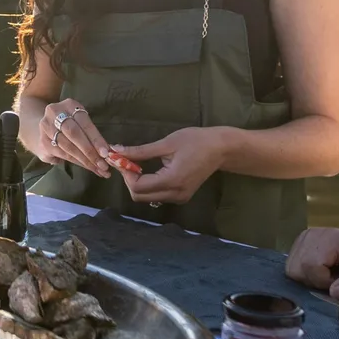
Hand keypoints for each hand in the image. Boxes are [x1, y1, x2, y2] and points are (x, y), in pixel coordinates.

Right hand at [35, 99, 111, 175]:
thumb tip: (110, 152)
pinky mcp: (43, 143)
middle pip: (74, 133)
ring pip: (68, 146)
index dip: (95, 138)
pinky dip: (76, 162)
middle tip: (103, 164)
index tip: (106, 153)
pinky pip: (62, 154)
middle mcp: (55, 113)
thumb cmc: (71, 124)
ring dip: (85, 160)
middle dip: (90, 151)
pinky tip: (86, 166)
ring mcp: (46, 128)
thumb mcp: (81, 122)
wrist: (46, 127)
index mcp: (69, 105)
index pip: (84, 122)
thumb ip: (93, 134)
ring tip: (98, 169)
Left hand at [112, 126, 232, 204]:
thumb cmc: (196, 141)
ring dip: (136, 183)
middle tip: (126, 161)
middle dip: (128, 179)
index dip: (125, 173)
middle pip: (139, 196)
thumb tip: (116, 151)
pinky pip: (157, 196)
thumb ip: (140, 151)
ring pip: (147, 197)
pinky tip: (146, 170)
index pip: (137, 186)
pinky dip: (147, 185)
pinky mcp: (181, 196)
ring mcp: (179, 198)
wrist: (221, 149)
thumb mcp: (166, 143)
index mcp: (171, 181)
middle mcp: (175, 195)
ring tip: (135, 164)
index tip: (120, 158)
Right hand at [285, 227, 338, 298]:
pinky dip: (307, 274)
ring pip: (291, 269)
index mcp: (331, 238)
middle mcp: (312, 234)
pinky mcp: (301, 244)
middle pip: (295, 268)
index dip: (323, 281)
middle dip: (314, 281)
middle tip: (336, 279)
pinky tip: (324, 271)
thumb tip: (333, 293)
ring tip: (331, 275)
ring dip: (310, 278)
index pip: (310, 265)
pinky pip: (293, 267)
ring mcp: (304, 238)